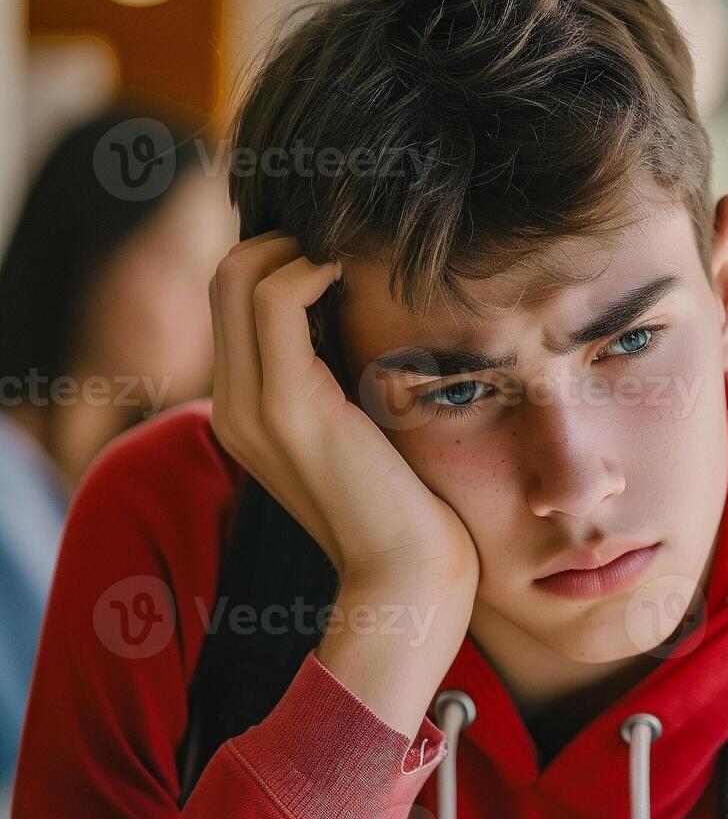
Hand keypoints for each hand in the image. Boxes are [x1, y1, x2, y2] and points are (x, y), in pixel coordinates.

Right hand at [209, 232, 478, 735]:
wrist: (409, 577)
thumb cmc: (409, 507)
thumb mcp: (368, 432)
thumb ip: (351, 385)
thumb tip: (375, 324)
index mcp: (248, 412)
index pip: (233, 301)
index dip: (280, 258)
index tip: (345, 252)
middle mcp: (235, 406)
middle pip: (227, 278)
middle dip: (285, 241)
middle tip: (353, 246)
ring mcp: (253, 406)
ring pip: (241, 276)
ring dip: (300, 248)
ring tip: (357, 257)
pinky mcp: (289, 406)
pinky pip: (277, 299)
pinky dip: (313, 266)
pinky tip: (361, 273)